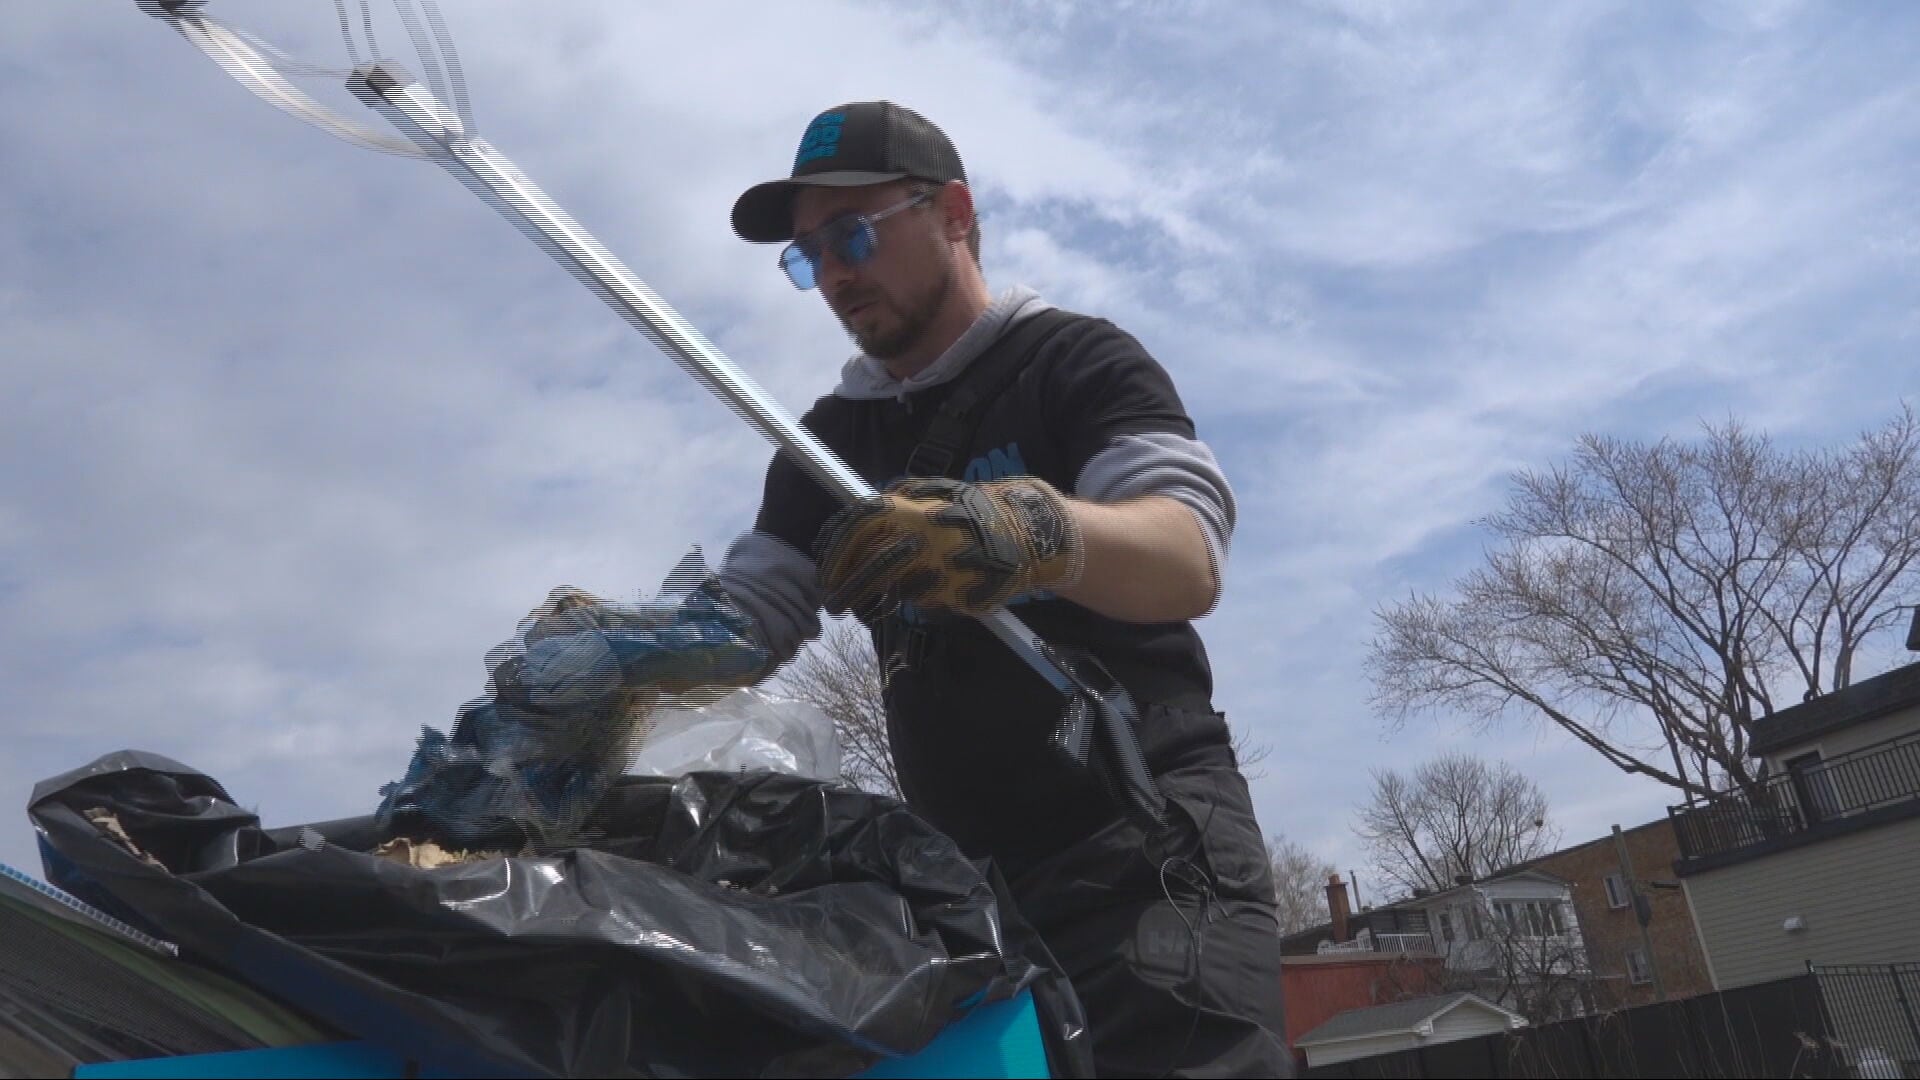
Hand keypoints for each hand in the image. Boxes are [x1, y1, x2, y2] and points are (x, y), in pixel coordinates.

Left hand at [814, 476, 1084, 620]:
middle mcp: (924, 540)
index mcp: (915, 510)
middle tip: (832, 600)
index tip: (823, 564)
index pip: (861, 525)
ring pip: (897, 589)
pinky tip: (926, 588)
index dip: (837, 546)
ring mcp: (941, 570)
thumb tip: (857, 517)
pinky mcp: (958, 597)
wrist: (1030, 533)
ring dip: (880, 595)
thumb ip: (899, 505)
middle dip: (847, 585)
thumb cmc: (976, 512)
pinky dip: (919, 597)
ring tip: (871, 599)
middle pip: (872, 566)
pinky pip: (927, 602)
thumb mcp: (936, 496)